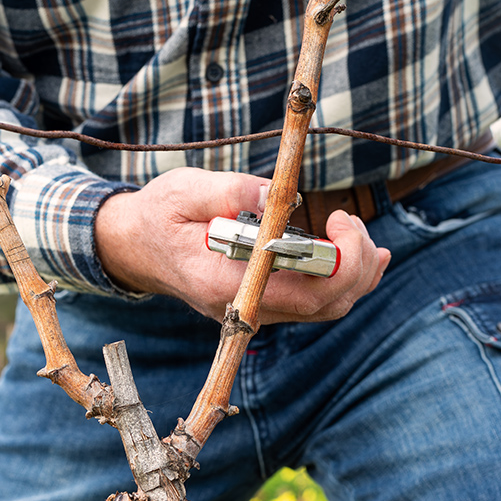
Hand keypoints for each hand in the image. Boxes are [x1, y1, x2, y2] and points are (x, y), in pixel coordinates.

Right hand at [95, 167, 390, 323]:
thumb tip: (277, 192)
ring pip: (325, 309)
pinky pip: (315, 304)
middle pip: (322, 306)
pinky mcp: (263, 302)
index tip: (335, 220)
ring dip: (357, 275)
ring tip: (364, 234)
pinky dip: (346, 282)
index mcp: (222, 283)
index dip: (336, 263)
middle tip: (347, 218)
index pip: (300, 293)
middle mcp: (242, 308)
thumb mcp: (182, 190)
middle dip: (354, 265)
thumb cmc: (157, 216)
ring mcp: (254, 310)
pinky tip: (366, 257)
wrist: (134, 248)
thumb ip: (228, 191)